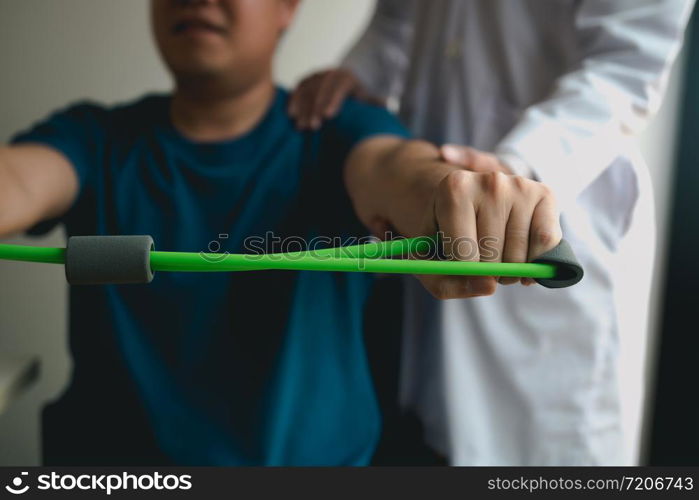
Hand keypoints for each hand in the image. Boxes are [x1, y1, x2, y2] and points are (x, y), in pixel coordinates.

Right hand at [288, 68, 381, 129]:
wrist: (347, 84)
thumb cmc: (358, 99)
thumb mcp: (367, 99)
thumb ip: (374, 103)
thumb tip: (385, 105)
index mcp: (348, 78)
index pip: (340, 87)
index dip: (333, 101)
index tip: (328, 117)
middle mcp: (331, 73)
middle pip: (321, 90)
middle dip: (316, 109)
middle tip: (313, 127)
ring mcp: (317, 75)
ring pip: (308, 90)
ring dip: (304, 109)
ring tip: (302, 126)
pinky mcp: (306, 80)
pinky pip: (298, 89)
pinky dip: (294, 101)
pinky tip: (291, 115)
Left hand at [345, 139, 560, 298]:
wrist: (466, 200)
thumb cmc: (445, 233)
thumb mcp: (429, 260)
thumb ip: (445, 283)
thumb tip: (488, 286)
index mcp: (453, 189)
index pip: (464, 254)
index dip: (463, 270)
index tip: (459, 262)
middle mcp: (489, 182)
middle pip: (493, 256)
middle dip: (486, 272)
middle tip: (479, 261)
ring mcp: (519, 185)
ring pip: (519, 255)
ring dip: (510, 272)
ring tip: (498, 258)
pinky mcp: (544, 193)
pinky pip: (547, 243)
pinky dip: (537, 263)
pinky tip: (524, 261)